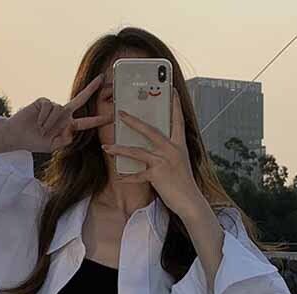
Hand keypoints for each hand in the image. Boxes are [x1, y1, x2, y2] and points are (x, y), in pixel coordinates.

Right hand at [6, 74, 112, 152]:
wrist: (18, 136)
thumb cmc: (35, 142)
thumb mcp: (52, 146)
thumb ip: (64, 140)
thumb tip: (72, 131)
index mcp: (69, 125)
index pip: (86, 122)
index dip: (98, 120)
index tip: (111, 118)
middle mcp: (64, 114)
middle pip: (80, 99)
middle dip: (92, 89)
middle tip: (103, 78)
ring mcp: (54, 106)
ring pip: (59, 111)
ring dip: (50, 123)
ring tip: (41, 130)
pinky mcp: (44, 101)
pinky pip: (49, 107)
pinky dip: (44, 117)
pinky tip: (38, 122)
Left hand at [100, 88, 206, 218]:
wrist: (190, 201)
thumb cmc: (184, 183)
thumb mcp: (180, 162)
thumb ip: (170, 152)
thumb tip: (157, 145)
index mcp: (179, 145)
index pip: (178, 120)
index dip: (175, 104)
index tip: (171, 89)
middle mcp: (172, 150)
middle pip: (150, 131)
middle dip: (133, 121)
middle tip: (120, 113)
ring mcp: (163, 162)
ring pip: (137, 152)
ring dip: (120, 150)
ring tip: (107, 148)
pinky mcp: (157, 175)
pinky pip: (137, 175)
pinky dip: (127, 177)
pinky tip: (118, 178)